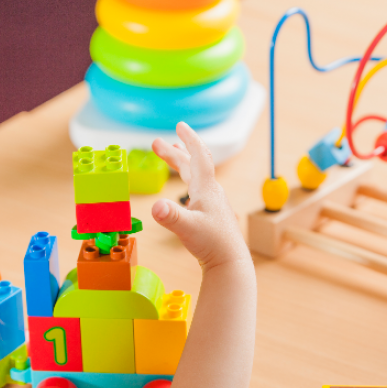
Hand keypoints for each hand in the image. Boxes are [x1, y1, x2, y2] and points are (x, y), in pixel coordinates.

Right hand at [151, 122, 247, 270]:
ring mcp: (212, 204)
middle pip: (192, 165)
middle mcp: (211, 193)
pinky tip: (185, 189)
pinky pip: (197, 191)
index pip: (198, 157)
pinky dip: (187, 182)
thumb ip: (171, 217)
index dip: (189, 140)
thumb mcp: (187, 229)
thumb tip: (156, 206)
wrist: (230, 262)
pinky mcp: (210, 215)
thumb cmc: (212, 245)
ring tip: (169, 155)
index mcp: (206, 189)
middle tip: (156, 143)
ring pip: (195, 177)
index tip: (180, 125)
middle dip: (174, 152)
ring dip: (181, 165)